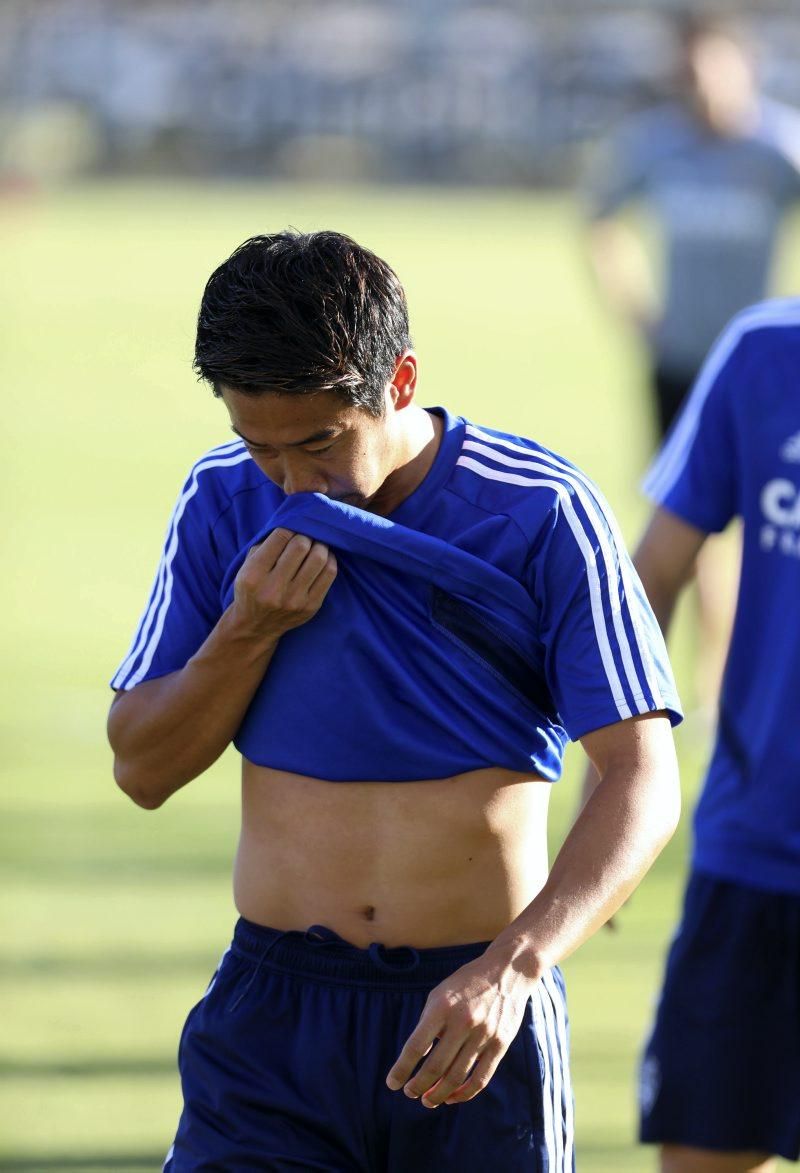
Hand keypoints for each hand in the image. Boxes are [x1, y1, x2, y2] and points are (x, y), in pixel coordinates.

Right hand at [231, 527, 336, 640]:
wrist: (255, 626)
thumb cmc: (252, 588)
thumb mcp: (247, 566)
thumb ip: (265, 544)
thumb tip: (294, 521)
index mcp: (253, 575)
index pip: (280, 537)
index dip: (289, 527)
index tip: (291, 528)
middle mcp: (273, 589)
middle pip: (301, 545)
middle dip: (305, 535)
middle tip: (304, 536)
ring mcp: (294, 600)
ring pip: (318, 557)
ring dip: (319, 545)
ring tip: (315, 544)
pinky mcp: (311, 606)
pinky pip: (329, 573)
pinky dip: (329, 559)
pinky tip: (322, 557)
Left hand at [386, 950, 534, 1107]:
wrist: (506, 971)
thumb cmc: (466, 983)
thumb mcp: (440, 994)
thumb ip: (426, 1024)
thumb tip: (416, 1057)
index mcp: (442, 1007)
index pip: (415, 1046)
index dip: (402, 1069)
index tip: (392, 1084)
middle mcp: (462, 1022)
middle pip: (435, 1066)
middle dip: (418, 1085)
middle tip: (410, 1093)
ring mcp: (483, 1035)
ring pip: (457, 1077)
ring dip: (439, 1094)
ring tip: (427, 1100)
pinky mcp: (500, 1045)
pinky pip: (481, 1078)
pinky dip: (464, 1094)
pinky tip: (452, 1097)